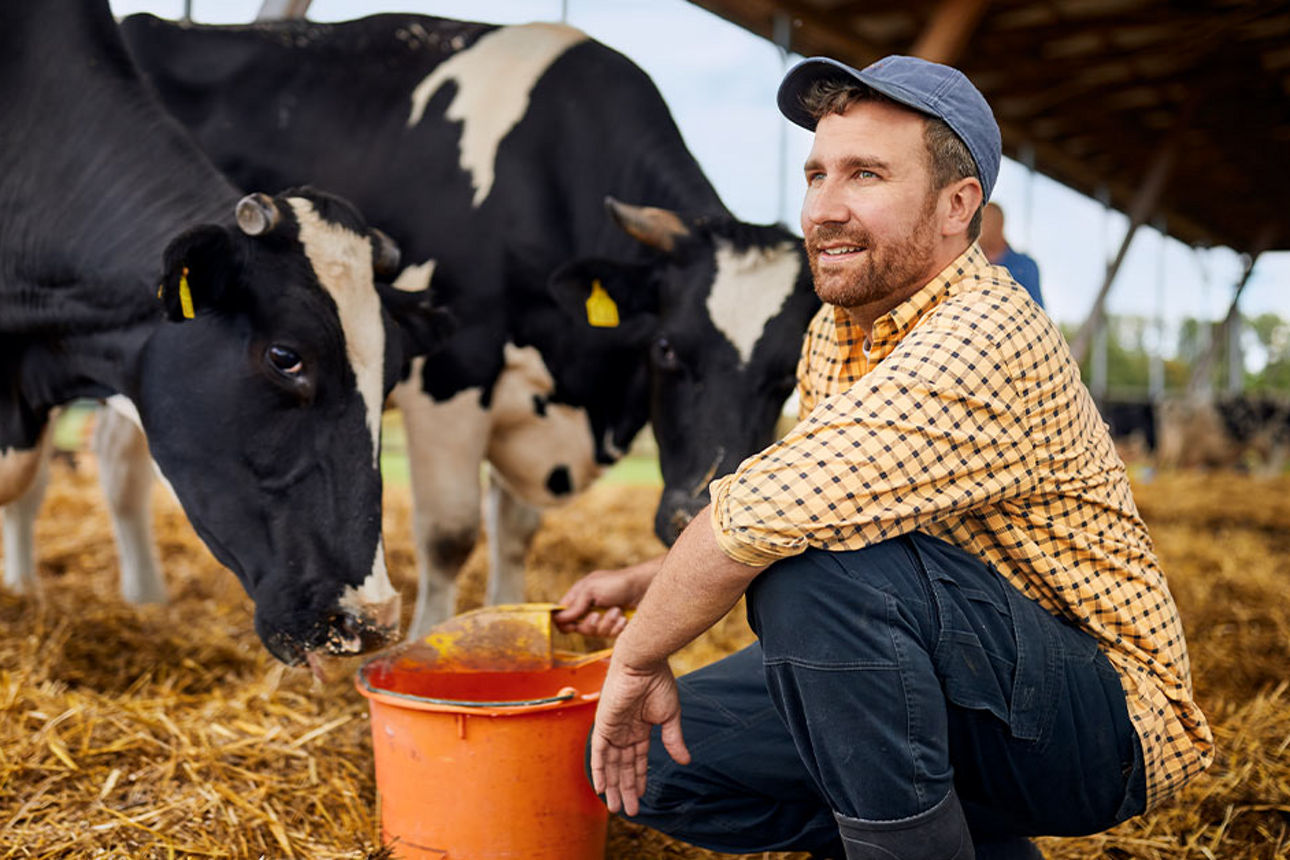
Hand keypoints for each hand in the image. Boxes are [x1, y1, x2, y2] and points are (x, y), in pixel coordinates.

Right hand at [554, 557, 661, 635]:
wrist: (646, 587)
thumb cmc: (618, 583)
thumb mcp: (592, 589)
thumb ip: (575, 605)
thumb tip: (558, 618)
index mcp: (579, 597)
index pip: (562, 615)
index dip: (564, 622)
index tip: (571, 625)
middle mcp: (589, 609)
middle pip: (579, 629)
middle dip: (590, 624)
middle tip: (598, 615)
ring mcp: (603, 619)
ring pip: (595, 634)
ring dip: (607, 623)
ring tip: (618, 611)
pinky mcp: (615, 627)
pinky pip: (610, 636)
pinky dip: (618, 627)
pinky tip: (625, 618)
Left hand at [590, 659, 689, 815]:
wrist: (643, 663)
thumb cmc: (658, 683)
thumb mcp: (670, 715)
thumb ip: (673, 739)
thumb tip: (685, 762)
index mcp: (640, 727)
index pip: (638, 759)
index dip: (639, 778)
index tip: (641, 796)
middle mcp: (624, 731)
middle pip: (623, 767)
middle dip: (626, 789)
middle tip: (629, 811)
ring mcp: (612, 729)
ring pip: (611, 765)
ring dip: (614, 786)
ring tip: (617, 808)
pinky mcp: (603, 725)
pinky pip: (598, 753)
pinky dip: (599, 771)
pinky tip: (602, 789)